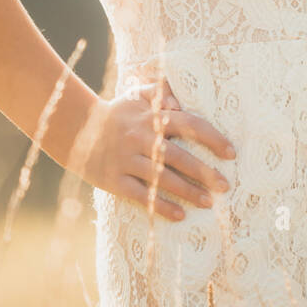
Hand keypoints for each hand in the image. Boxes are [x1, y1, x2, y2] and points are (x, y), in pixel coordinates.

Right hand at [77, 78, 235, 222]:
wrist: (75, 128)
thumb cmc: (116, 113)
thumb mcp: (136, 95)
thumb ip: (160, 91)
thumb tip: (180, 100)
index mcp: (150, 117)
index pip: (188, 124)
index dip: (212, 138)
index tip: (231, 152)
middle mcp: (140, 138)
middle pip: (178, 156)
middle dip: (204, 172)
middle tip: (225, 185)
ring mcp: (126, 160)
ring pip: (161, 178)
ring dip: (187, 192)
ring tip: (209, 202)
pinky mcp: (113, 180)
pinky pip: (140, 195)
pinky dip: (161, 205)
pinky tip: (180, 215)